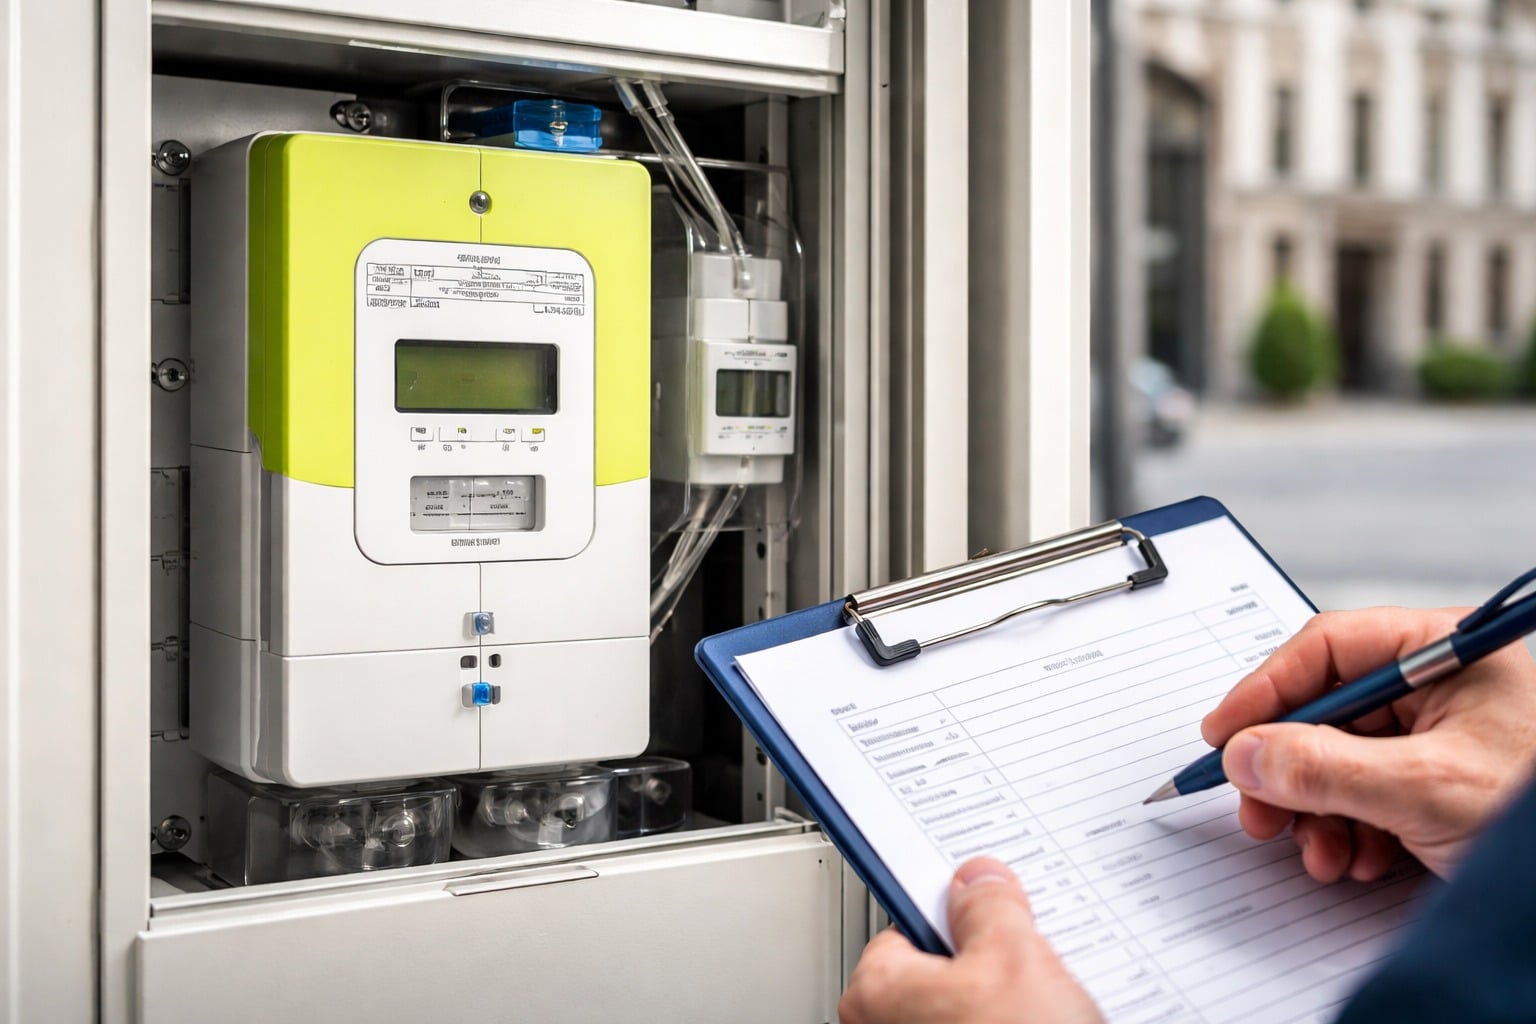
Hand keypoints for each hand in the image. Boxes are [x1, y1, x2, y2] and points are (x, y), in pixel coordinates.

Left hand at [838, 858, 1101, 1023]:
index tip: (982, 906)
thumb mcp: (1016, 958)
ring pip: (959, 1012)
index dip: (954, 914)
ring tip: (1041, 1011)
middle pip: (935, 971)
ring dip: (999, 1006)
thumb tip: (977, 879)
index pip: (906, 924)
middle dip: (983, 966)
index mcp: (875, 991)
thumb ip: (989, 907)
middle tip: (1026, 968)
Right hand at [1202, 606, 1535, 881]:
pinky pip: (1364, 791)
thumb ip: (1324, 768)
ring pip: (1339, 757)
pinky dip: (1347, 828)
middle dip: (1288, 768)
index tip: (1224, 735)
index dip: (1266, 690)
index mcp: (1444, 651)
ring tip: (1319, 852)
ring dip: (1316, 810)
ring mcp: (1438, 734)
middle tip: (1258, 810)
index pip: (1328, 649)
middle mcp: (1438, 684)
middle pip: (1325, 709)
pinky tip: (1356, 858)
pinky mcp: (1437, 780)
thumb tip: (1245, 753)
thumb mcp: (1425, 788)